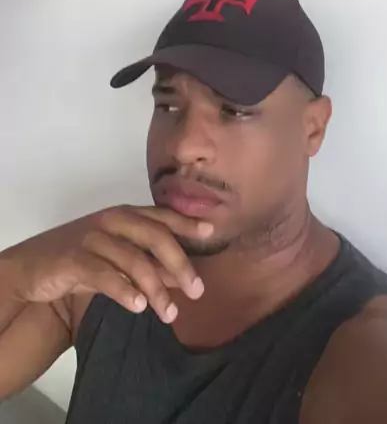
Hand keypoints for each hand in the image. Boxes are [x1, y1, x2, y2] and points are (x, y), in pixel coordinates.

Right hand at [3, 205, 212, 322]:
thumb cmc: (81, 259)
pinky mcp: (75, 257)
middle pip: (155, 236)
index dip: (186, 222)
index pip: (162, 216)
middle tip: (197, 290)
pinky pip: (105, 274)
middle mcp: (112, 220)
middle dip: (180, 263)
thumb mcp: (118, 259)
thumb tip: (183, 278)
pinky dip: (125, 291)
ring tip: (169, 314)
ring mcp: (93, 237)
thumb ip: (150, 264)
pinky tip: (138, 307)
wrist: (32, 267)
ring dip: (155, 289)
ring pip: (134, 260)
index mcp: (124, 214)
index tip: (211, 230)